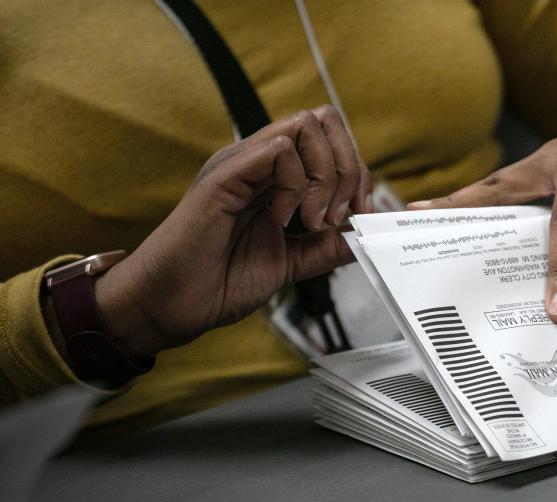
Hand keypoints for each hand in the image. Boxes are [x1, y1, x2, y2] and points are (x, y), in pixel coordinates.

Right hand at [91, 106, 372, 356]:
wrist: (171, 304)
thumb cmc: (221, 282)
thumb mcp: (292, 263)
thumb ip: (327, 247)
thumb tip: (366, 233)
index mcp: (274, 176)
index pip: (329, 139)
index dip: (356, 172)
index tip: (358, 216)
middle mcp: (258, 162)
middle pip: (324, 121)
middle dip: (348, 168)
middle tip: (336, 216)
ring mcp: (240, 164)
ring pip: (305, 127)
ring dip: (324, 176)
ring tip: (311, 221)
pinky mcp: (224, 176)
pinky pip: (277, 149)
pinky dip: (295, 185)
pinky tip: (283, 221)